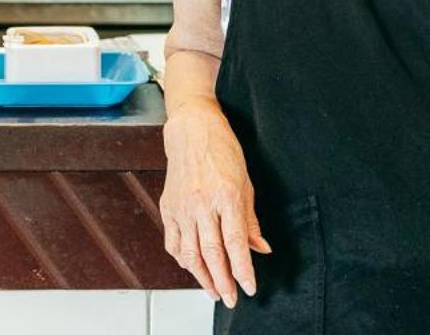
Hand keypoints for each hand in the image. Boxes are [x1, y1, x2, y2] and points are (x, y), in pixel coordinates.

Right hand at [159, 98, 268, 309]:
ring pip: (190, 253)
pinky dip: (183, 259)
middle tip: (230, 298)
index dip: (243, 270)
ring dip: (202, 277)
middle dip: (223, 281)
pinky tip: (192, 267)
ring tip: (213, 291)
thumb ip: (250, 220)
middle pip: (212, 254)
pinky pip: (174, 242)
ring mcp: (182, 207)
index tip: (249, 287)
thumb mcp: (245, 184)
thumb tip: (261, 248)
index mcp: (226, 197)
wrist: (192, 131)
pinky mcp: (168, 208)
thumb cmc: (222, 151)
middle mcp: (202, 204)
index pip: (236, 243)